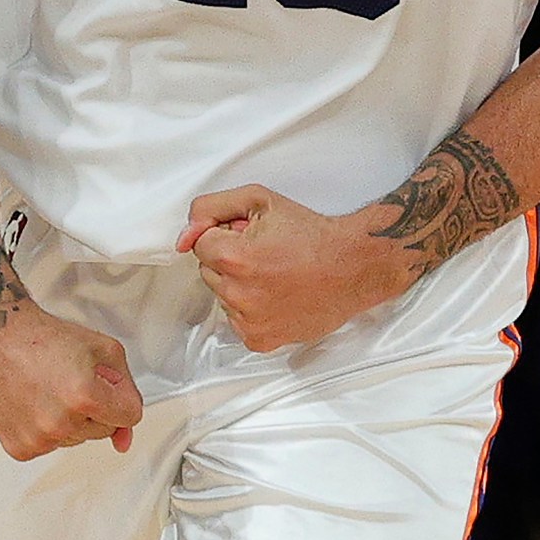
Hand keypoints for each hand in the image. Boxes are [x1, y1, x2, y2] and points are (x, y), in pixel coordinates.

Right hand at [0, 298, 143, 461]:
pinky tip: (36, 403)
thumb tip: (124, 440)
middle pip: (104, 430)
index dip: (121, 397)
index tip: (108, 386)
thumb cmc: (45, 339)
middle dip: (97, 407)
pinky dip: (49, 429)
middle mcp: (60, 423)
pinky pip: (52, 445)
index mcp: (84, 396)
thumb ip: (127, 391)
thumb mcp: (105, 349)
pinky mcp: (19, 448)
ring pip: (78, 439)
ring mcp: (38, 439)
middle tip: (73, 381)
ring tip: (51, 389)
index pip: (130, 416)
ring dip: (72, 419)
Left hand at [177, 184, 401, 351]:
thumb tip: (184, 236)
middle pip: (210, 272)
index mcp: (234, 257)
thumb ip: (211, 207)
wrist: (355, 266)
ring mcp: (248, 320)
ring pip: (224, 297)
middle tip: (267, 253)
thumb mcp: (262, 200)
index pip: (200, 245)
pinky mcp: (259, 340)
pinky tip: (279, 295)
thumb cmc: (314, 234)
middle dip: (231, 261)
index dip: (226, 235)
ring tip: (278, 275)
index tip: (249, 236)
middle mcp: (238, 293)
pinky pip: (238, 321)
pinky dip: (253, 309)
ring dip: (242, 285)